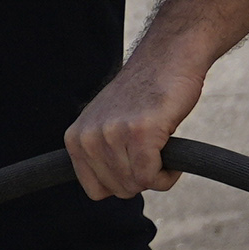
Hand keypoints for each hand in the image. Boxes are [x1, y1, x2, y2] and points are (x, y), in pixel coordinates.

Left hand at [67, 44, 207, 198]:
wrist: (168, 59)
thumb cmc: (144, 96)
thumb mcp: (106, 124)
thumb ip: (99, 154)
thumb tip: (106, 190)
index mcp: (76, 139)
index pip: (95, 190)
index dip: (122, 183)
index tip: (136, 164)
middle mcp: (88, 138)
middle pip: (119, 190)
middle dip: (143, 179)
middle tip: (154, 153)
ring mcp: (113, 135)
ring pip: (138, 185)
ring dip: (159, 175)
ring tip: (163, 149)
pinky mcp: (140, 133)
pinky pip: (152, 178)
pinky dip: (169, 175)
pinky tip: (172, 154)